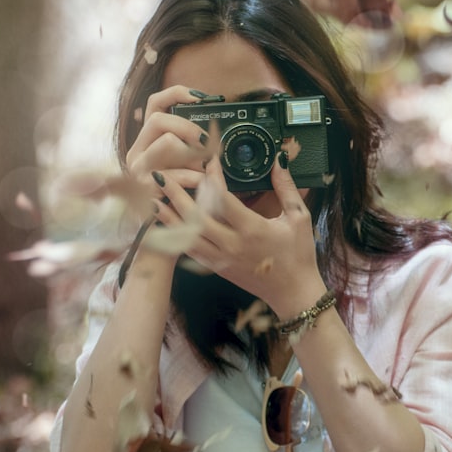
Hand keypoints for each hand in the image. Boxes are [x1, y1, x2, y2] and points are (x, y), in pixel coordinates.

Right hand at [125, 86, 211, 194]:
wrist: (163, 236)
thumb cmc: (179, 200)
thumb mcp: (187, 168)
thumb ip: (195, 149)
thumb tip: (214, 134)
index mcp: (148, 141)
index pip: (154, 103)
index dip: (177, 94)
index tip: (201, 97)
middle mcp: (137, 151)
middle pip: (159, 119)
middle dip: (189, 128)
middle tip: (208, 143)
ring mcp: (137, 170)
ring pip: (167, 142)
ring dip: (194, 155)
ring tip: (205, 170)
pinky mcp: (142, 188)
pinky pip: (174, 174)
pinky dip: (194, 178)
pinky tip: (202, 186)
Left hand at [153, 153, 327, 315]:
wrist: (293, 293)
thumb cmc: (298, 255)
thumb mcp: (298, 218)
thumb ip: (286, 187)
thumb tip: (279, 159)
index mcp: (252, 229)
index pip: (223, 198)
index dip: (211, 177)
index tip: (206, 158)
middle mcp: (232, 245)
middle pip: (195, 217)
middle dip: (176, 195)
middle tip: (161, 175)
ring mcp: (221, 258)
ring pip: (187, 236)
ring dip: (169, 216)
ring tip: (153, 197)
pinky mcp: (217, 268)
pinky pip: (190, 251)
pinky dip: (176, 236)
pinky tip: (165, 223)